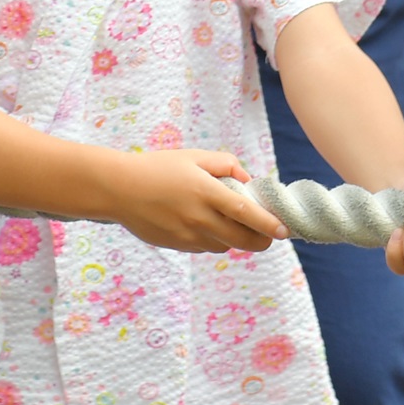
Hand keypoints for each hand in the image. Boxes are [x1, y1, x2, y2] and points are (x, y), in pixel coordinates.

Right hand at [102, 148, 286, 253]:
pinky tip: (207, 225)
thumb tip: (247, 181)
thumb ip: (225, 165)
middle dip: (262, 240)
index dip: (268, 224)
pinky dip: (214, 240)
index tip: (285, 230)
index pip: (246, 214)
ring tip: (233, 223)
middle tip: (270, 235)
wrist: (118, 190)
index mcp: (206, 192)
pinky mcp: (177, 245)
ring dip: (236, 239)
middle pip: (242, 239)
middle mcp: (198, 217)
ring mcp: (187, 235)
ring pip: (225, 245)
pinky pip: (205, 247)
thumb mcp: (193, 157)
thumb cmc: (158, 168)